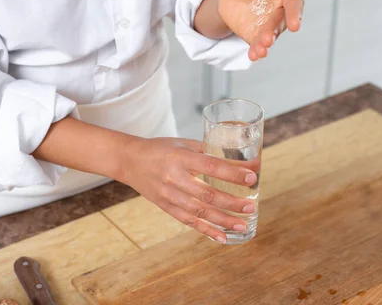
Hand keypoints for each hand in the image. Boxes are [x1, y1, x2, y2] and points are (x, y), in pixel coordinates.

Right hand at [122, 137, 257, 243]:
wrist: (130, 161)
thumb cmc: (159, 149)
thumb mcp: (182, 143)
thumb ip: (207, 151)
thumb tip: (237, 159)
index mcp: (181, 157)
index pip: (211, 166)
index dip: (232, 174)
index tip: (252, 178)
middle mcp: (174, 177)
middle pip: (207, 193)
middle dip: (232, 202)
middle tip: (251, 206)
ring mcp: (169, 195)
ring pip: (200, 211)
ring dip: (223, 219)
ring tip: (243, 224)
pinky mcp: (166, 207)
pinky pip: (188, 221)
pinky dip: (206, 230)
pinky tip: (223, 237)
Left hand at [218, 0, 315, 60]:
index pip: (294, 2)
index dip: (295, 13)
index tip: (295, 25)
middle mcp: (280, 10)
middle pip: (281, 22)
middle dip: (275, 31)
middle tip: (268, 39)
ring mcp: (268, 24)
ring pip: (270, 36)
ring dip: (266, 44)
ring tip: (261, 50)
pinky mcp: (255, 35)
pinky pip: (258, 45)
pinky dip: (256, 51)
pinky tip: (254, 56)